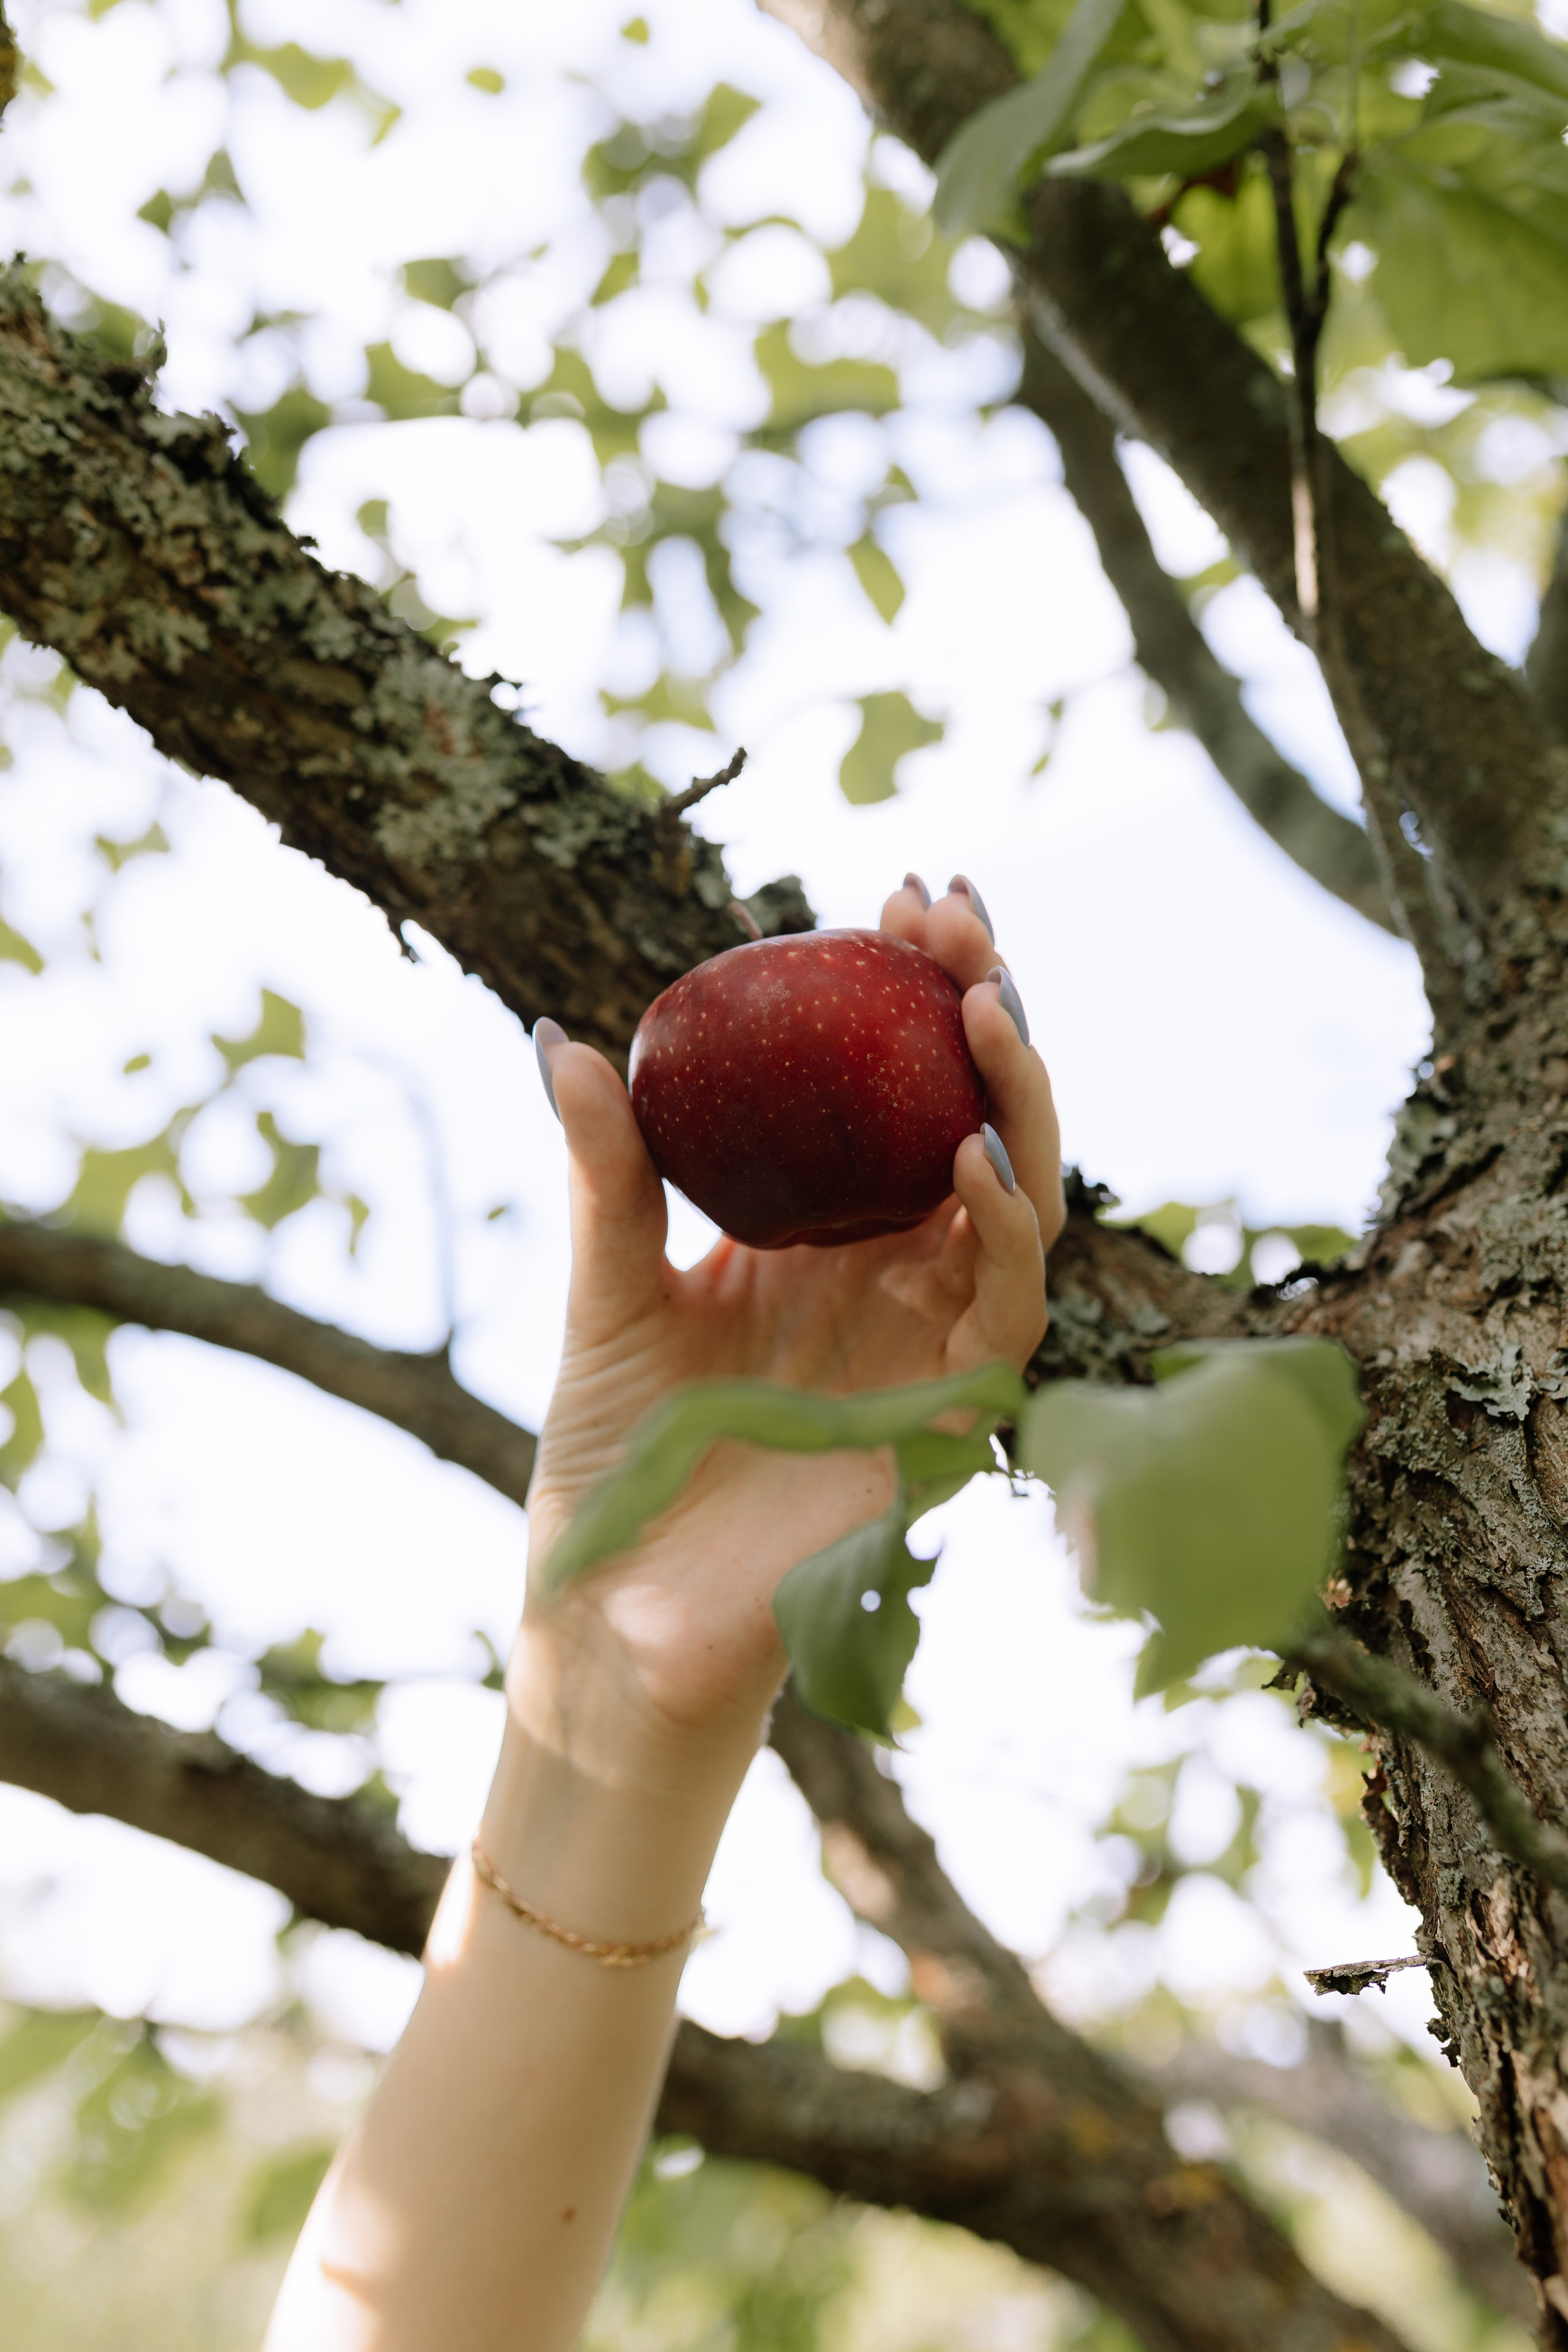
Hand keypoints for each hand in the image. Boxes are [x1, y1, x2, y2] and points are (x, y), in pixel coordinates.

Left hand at [516, 877, 1063, 1772]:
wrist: (615, 1606)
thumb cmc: (618, 1458)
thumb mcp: (606, 1288)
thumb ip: (608, 1171)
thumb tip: (560, 1032)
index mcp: (828, 1231)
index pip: (898, 1086)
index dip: (912, 989)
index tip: (893, 892)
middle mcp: (898, 1272)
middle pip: (976, 1114)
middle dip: (983, 1006)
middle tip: (954, 910)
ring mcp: (934, 1339)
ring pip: (1023, 1195)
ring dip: (1016, 1095)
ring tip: (983, 1000)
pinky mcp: (953, 1415)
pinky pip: (1008, 1305)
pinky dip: (1001, 1224)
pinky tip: (967, 1149)